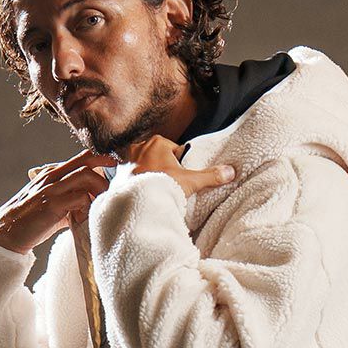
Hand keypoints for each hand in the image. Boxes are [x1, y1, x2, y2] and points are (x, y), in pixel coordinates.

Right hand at [0, 149, 117, 253]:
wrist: (4, 235)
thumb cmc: (29, 224)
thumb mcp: (52, 208)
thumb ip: (70, 203)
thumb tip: (90, 208)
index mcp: (51, 174)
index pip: (80, 158)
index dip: (100, 160)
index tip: (116, 168)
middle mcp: (51, 177)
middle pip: (85, 160)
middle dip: (106, 165)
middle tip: (120, 177)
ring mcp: (50, 189)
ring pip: (85, 175)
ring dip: (101, 187)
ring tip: (107, 200)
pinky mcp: (51, 205)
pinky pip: (80, 197)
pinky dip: (90, 205)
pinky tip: (91, 216)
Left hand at [122, 134, 236, 198]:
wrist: (137, 205)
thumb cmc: (161, 188)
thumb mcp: (190, 182)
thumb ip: (210, 176)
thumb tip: (230, 172)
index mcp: (158, 142)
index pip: (175, 149)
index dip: (180, 164)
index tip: (181, 177)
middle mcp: (140, 147)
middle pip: (159, 156)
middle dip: (164, 169)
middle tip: (169, 185)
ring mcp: (127, 160)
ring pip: (144, 165)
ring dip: (149, 175)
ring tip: (156, 191)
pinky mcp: (118, 174)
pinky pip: (130, 176)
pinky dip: (136, 183)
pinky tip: (142, 194)